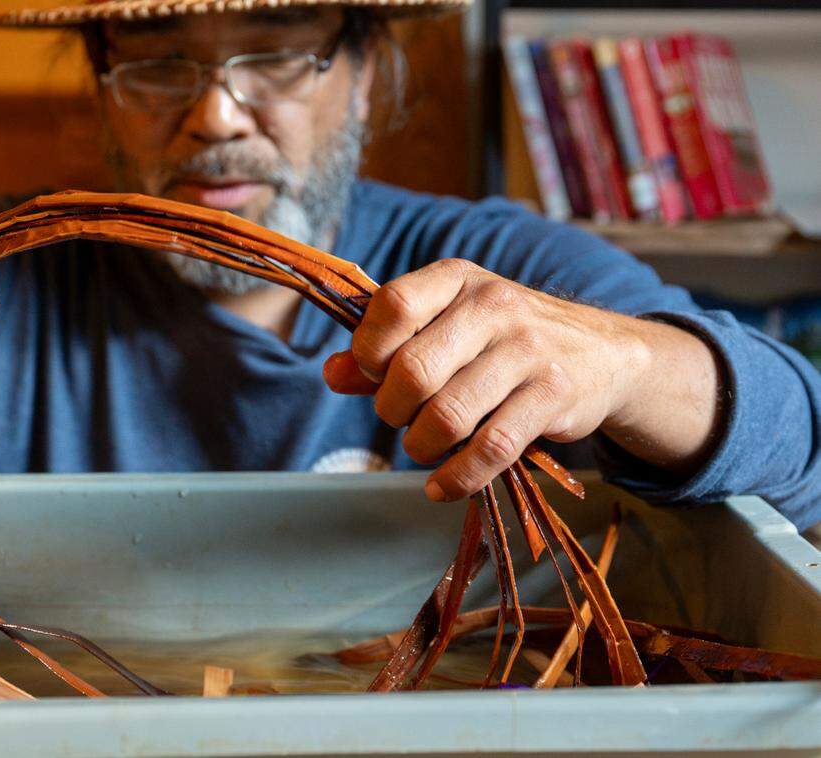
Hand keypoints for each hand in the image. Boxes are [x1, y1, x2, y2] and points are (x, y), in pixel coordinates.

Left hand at [323, 259, 650, 501]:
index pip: (392, 306)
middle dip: (391, 408)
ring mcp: (528, 350)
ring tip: (422, 447)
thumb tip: (332, 373)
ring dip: (421, 445)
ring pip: (448, 415)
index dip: (368, 350)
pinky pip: (491, 449)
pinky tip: (442, 486)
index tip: (373, 374)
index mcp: (457, 279)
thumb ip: (385, 349)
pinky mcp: (553, 397)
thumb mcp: (446, 326)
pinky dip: (457, 477)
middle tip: (400, 418)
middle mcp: (494, 306)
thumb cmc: (503, 340)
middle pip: (413, 371)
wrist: (602, 353)